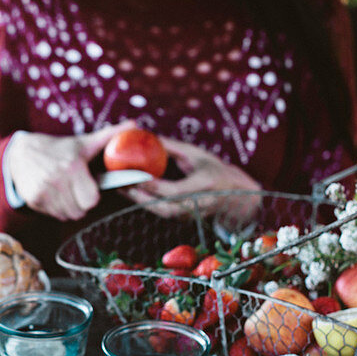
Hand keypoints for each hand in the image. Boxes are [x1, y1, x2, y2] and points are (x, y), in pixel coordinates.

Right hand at [5, 124, 129, 220]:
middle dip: (81, 203)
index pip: (91, 200)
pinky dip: (56, 208)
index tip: (88, 185)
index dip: (92, 195)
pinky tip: (54, 194)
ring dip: (69, 207)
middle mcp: (56, 179)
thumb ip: (110, 136)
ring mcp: (43, 190)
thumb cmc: (60, 149)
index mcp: (72, 166)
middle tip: (77, 190)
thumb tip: (135, 125)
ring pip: (67, 215)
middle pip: (80, 211)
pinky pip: (54, 215)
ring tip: (65, 191)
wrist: (22, 152)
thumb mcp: (84, 143)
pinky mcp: (33, 199)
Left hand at [127, 137, 261, 219]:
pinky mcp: (184, 219)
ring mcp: (191, 214)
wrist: (236, 195)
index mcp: (204, 185)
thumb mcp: (197, 154)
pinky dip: (146, 203)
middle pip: (163, 206)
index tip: (135, 175)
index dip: (154, 185)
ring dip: (139, 201)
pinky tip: (131, 193)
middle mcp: (197, 204)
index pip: (174, 190)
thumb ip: (172, 148)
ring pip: (160, 212)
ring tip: (121, 188)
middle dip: (140, 196)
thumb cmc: (215, 169)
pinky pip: (162, 212)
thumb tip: (147, 136)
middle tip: (120, 184)